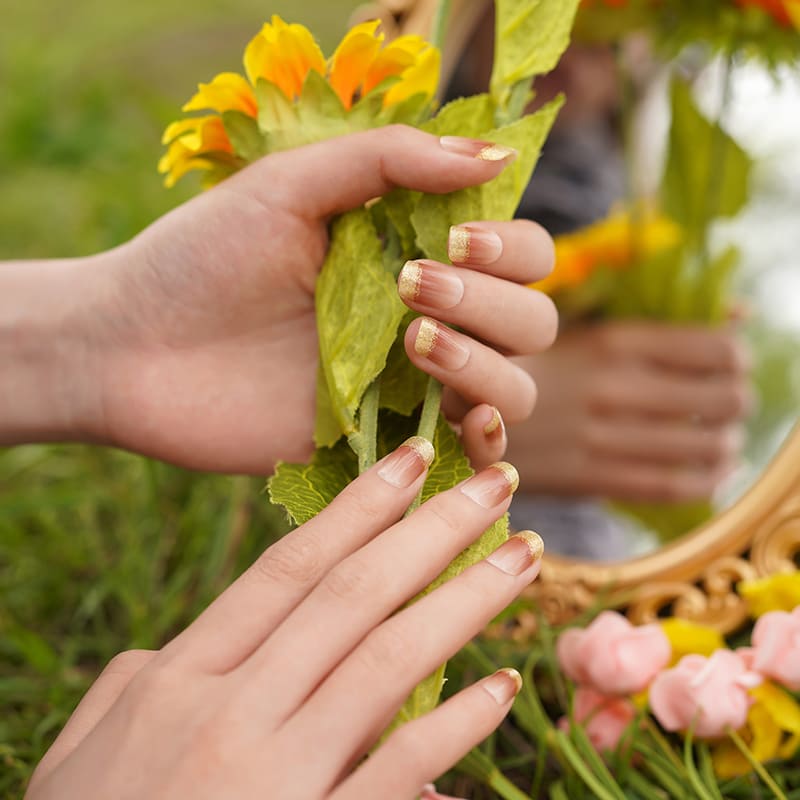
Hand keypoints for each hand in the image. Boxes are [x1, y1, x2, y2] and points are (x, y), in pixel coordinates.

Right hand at [25, 442, 542, 798]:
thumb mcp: (87, 753)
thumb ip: (139, 685)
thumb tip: (176, 647)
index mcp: (179, 679)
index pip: (288, 569)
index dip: (357, 508)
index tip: (413, 460)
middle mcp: (230, 712)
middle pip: (352, 596)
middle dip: (433, 530)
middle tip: (496, 482)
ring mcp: (275, 776)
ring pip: (388, 662)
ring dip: (465, 601)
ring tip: (522, 557)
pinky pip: (396, 769)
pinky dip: (453, 726)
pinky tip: (501, 688)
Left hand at [63, 126, 553, 472]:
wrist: (134, 349)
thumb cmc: (202, 257)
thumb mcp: (290, 183)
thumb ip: (390, 160)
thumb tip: (497, 159)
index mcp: (415, 253)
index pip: (520, 254)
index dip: (511, 250)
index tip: (453, 241)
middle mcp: (427, 319)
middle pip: (531, 322)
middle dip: (494, 305)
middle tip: (410, 289)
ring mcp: (410, 387)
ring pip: (517, 388)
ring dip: (489, 366)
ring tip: (414, 344)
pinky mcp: (383, 444)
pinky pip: (472, 454)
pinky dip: (489, 441)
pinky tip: (463, 419)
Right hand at [506, 321, 751, 501]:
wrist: (462, 412)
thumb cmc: (527, 362)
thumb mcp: (581, 323)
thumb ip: (653, 322)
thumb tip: (743, 312)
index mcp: (614, 341)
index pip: (718, 349)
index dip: (736, 359)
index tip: (728, 365)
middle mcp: (616, 388)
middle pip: (725, 400)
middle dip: (736, 401)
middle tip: (725, 402)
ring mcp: (605, 437)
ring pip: (707, 446)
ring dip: (725, 442)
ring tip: (718, 436)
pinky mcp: (592, 479)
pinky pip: (674, 486)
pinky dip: (706, 481)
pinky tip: (707, 470)